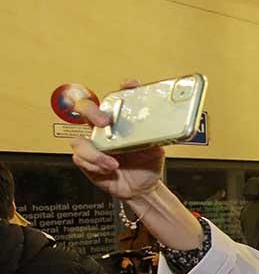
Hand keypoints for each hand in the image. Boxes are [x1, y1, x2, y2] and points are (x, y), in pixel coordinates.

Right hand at [69, 80, 163, 199]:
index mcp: (121, 123)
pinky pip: (81, 159)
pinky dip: (95, 165)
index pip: (118, 99)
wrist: (141, 188)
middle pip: (87, 109)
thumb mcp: (156, 151)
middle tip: (104, 121)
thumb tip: (163, 129)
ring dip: (94, 153)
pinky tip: (108, 169)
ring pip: (79, 140)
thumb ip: (156, 139)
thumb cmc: (147, 165)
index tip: (129, 85)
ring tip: (113, 163)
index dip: (122, 89)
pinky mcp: (87, 161)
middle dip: (91, 111)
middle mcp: (104, 130)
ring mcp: (94, 145)